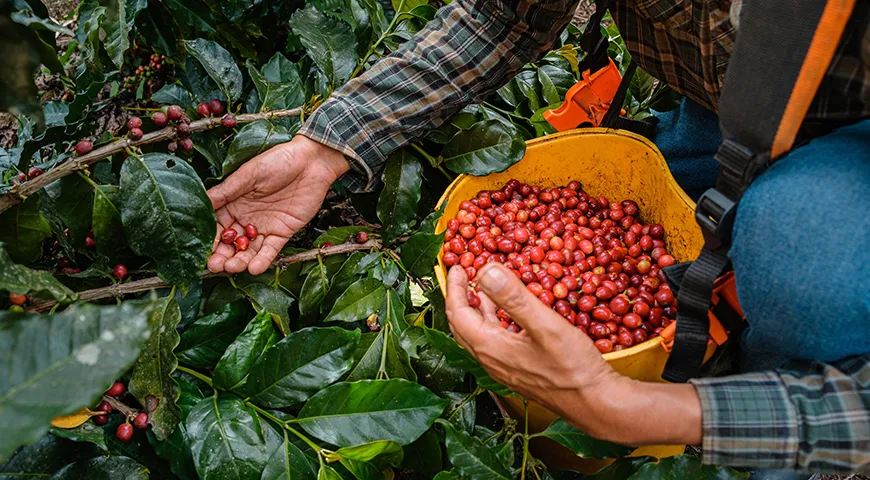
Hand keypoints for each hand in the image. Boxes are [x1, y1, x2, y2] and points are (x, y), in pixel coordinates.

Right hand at [206, 136, 349, 274]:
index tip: (202, 251)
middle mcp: (246, 218)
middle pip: (230, 243)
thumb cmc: (277, 161)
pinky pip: (271, 250)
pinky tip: (254, 268)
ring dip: (239, 261)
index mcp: (233, 203)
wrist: (311, 162)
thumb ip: (225, 192)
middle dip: (222, 255)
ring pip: (248, 250)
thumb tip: (199, 202)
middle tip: (215, 265)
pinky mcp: (282, 233)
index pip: (217, 226)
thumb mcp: (247, 175)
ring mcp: (264, 227)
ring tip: (232, 267)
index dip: (210, 239)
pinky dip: (263, 260)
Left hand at [446, 263, 702, 445]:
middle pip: (463, 326)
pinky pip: (496, 342)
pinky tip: (510, 314)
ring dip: (477, 310)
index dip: (454, 288)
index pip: (458, 314)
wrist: (596, 403)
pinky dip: (494, 321)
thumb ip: (514, 298)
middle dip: (460, 298)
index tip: (457, 267)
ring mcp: (505, 368)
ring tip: (484, 289)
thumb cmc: (573, 367)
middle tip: (464, 276)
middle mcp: (492, 361)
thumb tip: (485, 270)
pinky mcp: (519, 370)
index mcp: (490, 348)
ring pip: (480, 335)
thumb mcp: (545, 325)